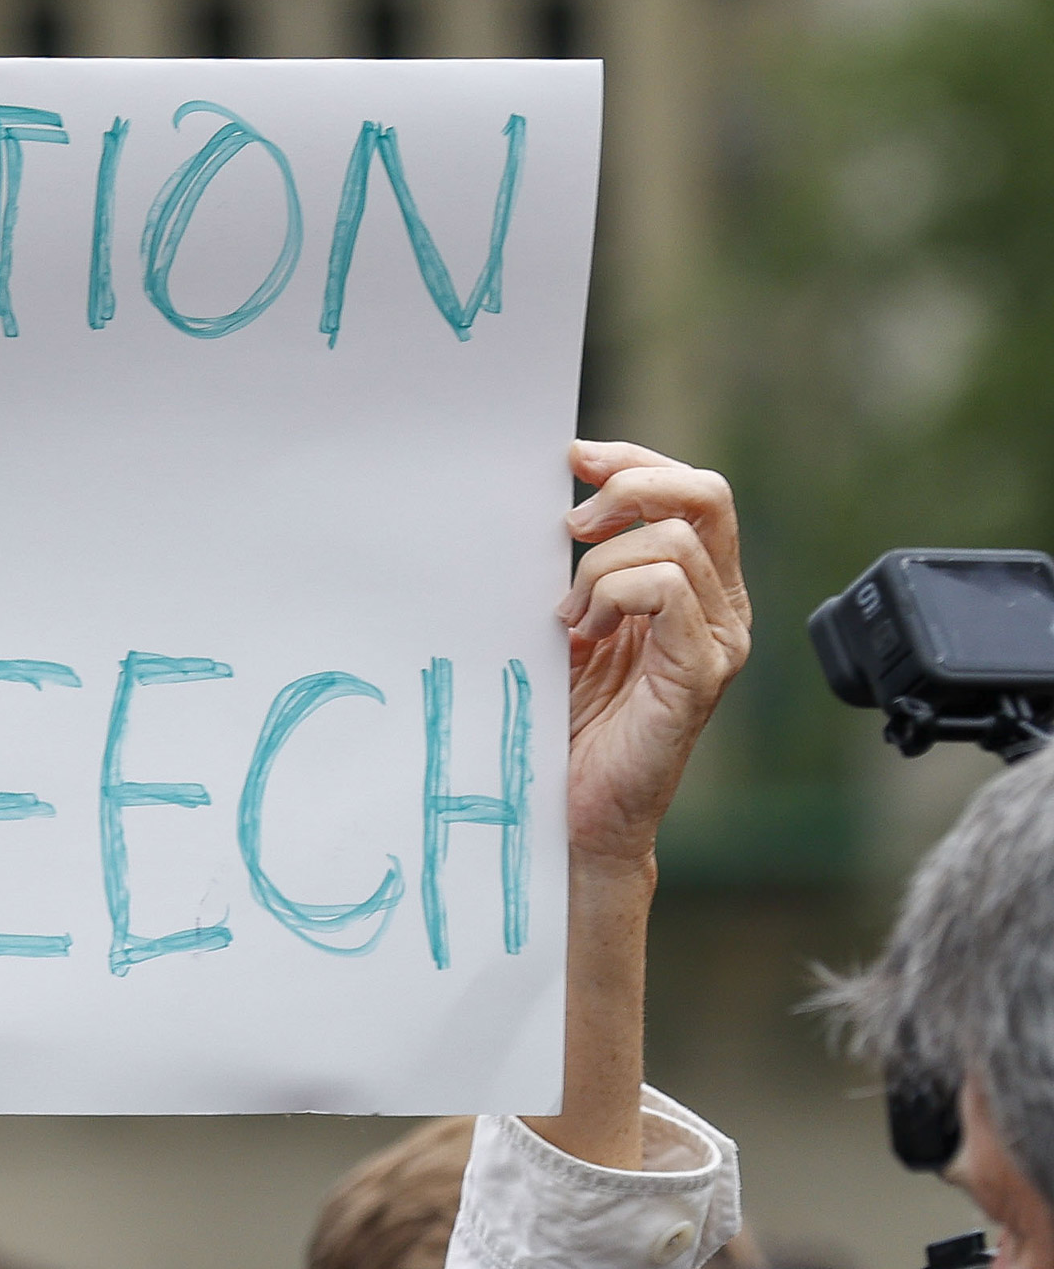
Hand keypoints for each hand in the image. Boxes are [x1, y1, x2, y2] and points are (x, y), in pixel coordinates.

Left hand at [557, 441, 749, 873]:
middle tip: (572, 523)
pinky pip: (669, 590)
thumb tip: (550, 506)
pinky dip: (614, 594)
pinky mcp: (701, 671)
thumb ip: (578, 570)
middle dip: (631, 485)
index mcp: (693, 586)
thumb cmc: (568, 724)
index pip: (690, 490)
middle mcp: (719, 606)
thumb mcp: (569, 626)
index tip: (572, 456)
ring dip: (602, 563)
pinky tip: (586, 633)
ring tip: (571, 615)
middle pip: (705, 494)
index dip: (634, 459)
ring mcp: (718, 638)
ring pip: (676, 540)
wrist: (577, 811)